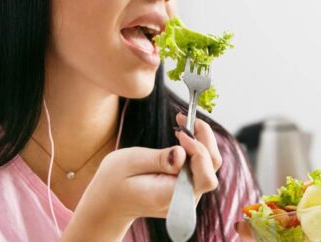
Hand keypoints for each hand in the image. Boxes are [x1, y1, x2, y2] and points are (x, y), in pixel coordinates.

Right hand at [61, 113, 221, 240]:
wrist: (109, 201)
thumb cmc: (115, 181)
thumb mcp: (130, 163)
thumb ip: (158, 159)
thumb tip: (182, 153)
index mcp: (171, 196)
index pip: (204, 176)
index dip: (199, 150)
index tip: (181, 131)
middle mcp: (184, 199)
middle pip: (211, 168)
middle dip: (204, 139)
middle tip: (185, 119)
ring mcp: (186, 195)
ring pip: (209, 165)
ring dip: (201, 140)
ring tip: (184, 122)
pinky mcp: (185, 187)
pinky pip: (200, 166)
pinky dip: (196, 146)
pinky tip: (183, 134)